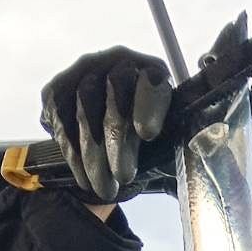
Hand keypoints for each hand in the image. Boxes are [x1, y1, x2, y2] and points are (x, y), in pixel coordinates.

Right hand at [39, 47, 172, 202]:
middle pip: (114, 92)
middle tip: (124, 177)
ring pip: (86, 110)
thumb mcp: (171, 142)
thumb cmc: (149, 140)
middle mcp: (117, 61)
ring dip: (95, 156)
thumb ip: (180, 145)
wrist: (112, 137)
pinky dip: (74, 156)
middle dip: (118, 140)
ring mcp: (84, 72)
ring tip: (106, 189)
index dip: (148, 104)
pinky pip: (62, 121)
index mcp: (154, 71)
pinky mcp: (58, 91)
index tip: (147, 134)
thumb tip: (193, 164)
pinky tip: (85, 179)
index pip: (151, 78)